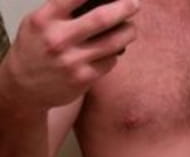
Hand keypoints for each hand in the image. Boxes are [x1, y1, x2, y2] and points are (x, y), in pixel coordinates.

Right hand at [2, 0, 139, 107]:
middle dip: (123, 8)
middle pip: (101, 19)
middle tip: (134, 4)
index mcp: (45, 20)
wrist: (26, 87)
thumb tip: (96, 2)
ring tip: (131, 28)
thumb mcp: (38, 24)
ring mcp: (72, 61)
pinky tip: (112, 51)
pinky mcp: (84, 78)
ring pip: (112, 43)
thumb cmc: (34, 51)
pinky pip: (109, 62)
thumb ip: (61, 12)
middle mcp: (59, 40)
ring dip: (127, 33)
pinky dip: (114, 54)